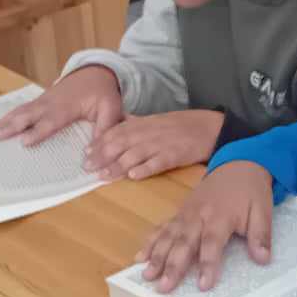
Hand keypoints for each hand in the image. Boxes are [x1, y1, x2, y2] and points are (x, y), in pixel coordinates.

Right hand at [0, 66, 123, 145]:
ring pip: (23, 110)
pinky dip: (10, 116)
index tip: (24, 141)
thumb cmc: (102, 92)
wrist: (95, 72)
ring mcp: (44, 100)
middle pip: (30, 114)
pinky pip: (23, 108)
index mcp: (68, 106)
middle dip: (13, 125)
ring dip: (7, 121)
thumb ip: (106, 127)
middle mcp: (52, 102)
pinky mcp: (41, 101)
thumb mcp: (111, 108)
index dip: (38, 131)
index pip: (52, 120)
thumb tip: (97, 148)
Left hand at [86, 109, 223, 180]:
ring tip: (104, 176)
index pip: (116, 132)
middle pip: (121, 144)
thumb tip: (119, 121)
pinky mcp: (175, 155)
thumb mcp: (157, 119)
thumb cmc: (182, 125)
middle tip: (88, 168)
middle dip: (102, 156)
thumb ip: (137, 122)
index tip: (85, 154)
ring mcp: (162, 144)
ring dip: (118, 166)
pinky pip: (158, 163)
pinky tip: (133, 176)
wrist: (210, 127)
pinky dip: (145, 169)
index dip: (99, 144)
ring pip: (135, 155)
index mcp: (144, 123)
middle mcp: (149, 133)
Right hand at [137, 162, 273, 292]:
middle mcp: (199, 215)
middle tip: (163, 287)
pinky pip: (162, 228)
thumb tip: (263, 259)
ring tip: (146, 275)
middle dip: (173, 265)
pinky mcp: (180, 213)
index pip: (213, 243)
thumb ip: (261, 235)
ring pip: (168, 236)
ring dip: (156, 256)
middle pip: (184, 242)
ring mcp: (186, 214)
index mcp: (221, 216)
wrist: (238, 163)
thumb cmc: (251, 191)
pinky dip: (150, 242)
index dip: (208, 264)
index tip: (204, 285)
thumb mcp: (263, 210)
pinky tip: (140, 257)